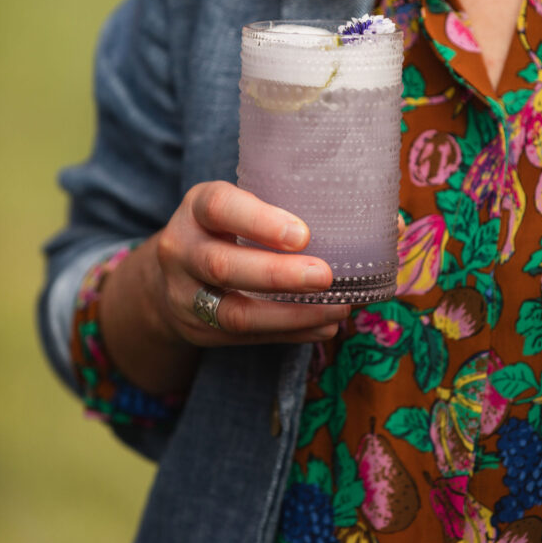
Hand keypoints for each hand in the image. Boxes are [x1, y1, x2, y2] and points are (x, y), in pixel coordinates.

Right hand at [154, 181, 348, 347]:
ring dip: (291, 314)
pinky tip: (323, 327)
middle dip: (277, 275)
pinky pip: (246, 337)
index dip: (260, 221)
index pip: (219, 207)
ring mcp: (185, 295)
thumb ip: (280, 208)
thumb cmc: (226, 228)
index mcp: (196, 208)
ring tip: (336, 309)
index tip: (303, 234)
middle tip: (324, 276)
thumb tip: (368, 224)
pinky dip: (290, 333)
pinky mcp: (199, 329)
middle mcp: (182, 249)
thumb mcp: (237, 205)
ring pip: (233, 312)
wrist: (173, 272)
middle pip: (222, 266)